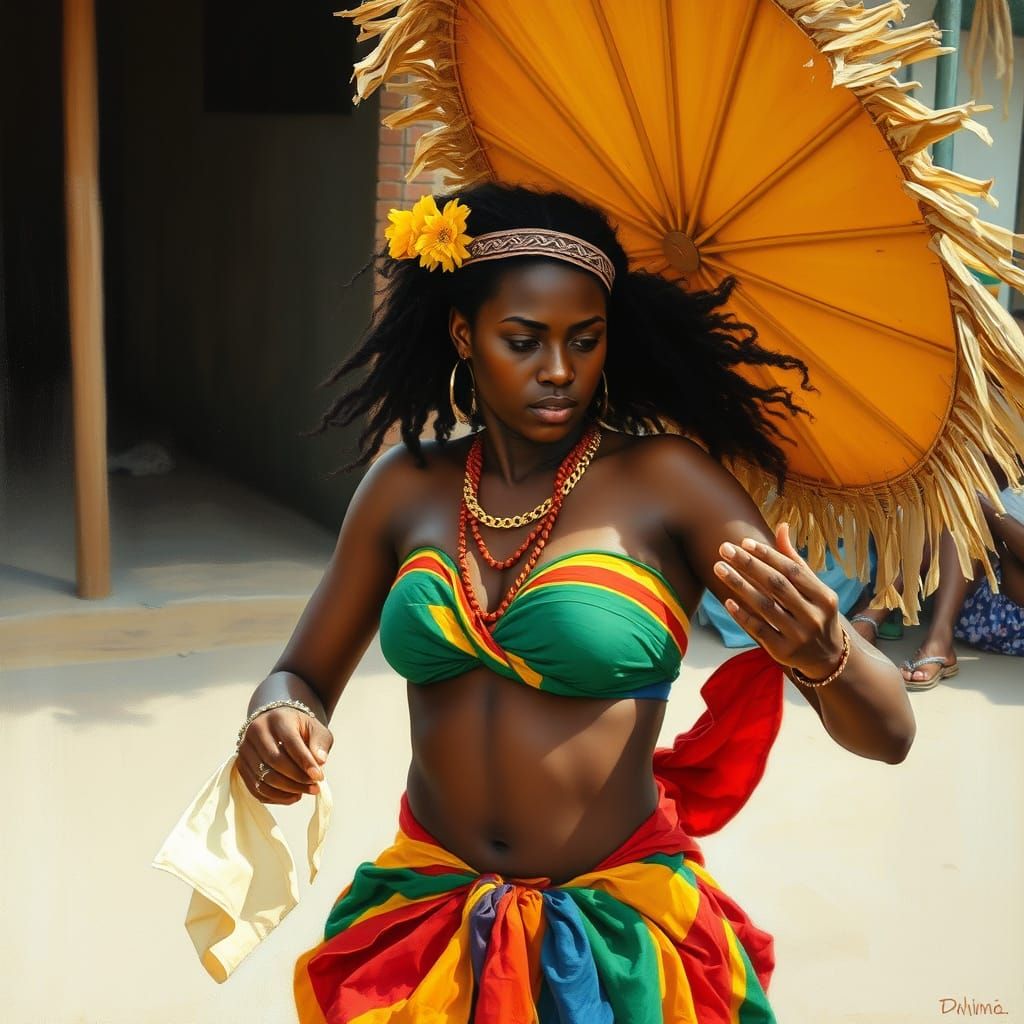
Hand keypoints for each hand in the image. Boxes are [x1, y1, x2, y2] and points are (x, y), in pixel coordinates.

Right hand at [236, 707, 333, 804]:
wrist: (276, 725)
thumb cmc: (299, 729)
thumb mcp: (315, 729)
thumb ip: (320, 743)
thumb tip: (320, 762)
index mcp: (277, 719)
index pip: (290, 742)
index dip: (305, 762)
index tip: (319, 776)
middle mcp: (256, 731)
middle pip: (275, 761)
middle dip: (297, 778)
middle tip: (315, 787)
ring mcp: (244, 749)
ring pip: (264, 777)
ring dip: (287, 790)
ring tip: (306, 792)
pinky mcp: (240, 765)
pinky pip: (256, 788)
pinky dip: (276, 797)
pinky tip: (293, 796)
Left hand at [713, 521, 845, 678]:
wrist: (828, 657)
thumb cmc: (815, 612)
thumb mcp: (813, 588)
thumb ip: (794, 559)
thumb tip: (782, 526)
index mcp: (824, 597)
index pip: (792, 570)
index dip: (768, 555)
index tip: (744, 542)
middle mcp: (813, 616)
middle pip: (776, 585)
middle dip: (748, 564)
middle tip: (724, 549)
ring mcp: (799, 636)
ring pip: (764, 606)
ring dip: (739, 585)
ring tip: (718, 567)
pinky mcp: (783, 652)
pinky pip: (758, 630)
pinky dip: (742, 615)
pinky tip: (727, 600)